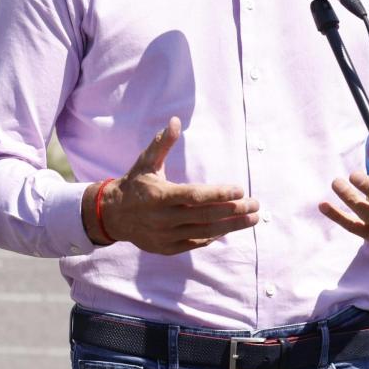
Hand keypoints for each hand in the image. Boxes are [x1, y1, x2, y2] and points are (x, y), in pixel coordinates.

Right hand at [85, 117, 259, 254]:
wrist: (113, 215)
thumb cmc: (135, 183)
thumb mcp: (146, 162)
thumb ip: (162, 143)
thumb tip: (175, 120)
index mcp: (159, 196)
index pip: (194, 196)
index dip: (218, 194)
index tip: (240, 190)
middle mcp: (162, 218)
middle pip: (205, 216)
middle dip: (234, 211)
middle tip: (255, 205)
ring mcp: (165, 236)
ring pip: (204, 232)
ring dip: (231, 226)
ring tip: (252, 219)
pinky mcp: (166, 248)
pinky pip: (195, 243)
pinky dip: (213, 236)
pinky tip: (229, 228)